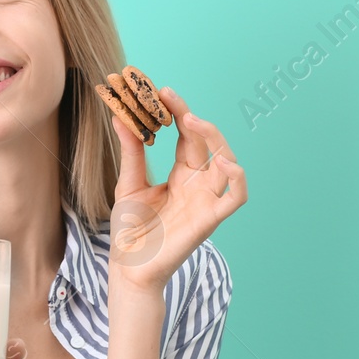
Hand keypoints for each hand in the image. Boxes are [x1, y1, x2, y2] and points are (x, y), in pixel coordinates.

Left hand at [107, 87, 246, 295]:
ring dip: (215, 138)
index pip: (187, 136)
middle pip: (208, 142)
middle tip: (169, 99)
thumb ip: (131, 152)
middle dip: (192, 117)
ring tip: (192, 121)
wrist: (128, 267)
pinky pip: (236, 197)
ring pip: (228, 163)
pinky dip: (237, 177)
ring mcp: (207, 200)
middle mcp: (198, 184)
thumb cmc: (131, 231)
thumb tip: (121, 116)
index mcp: (181, 174)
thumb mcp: (128, 184)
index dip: (179, 112)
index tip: (162, 91)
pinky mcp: (210, 219)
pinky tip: (222, 160)